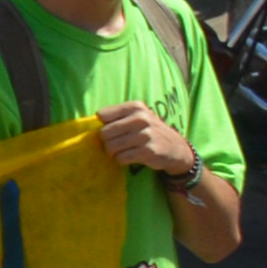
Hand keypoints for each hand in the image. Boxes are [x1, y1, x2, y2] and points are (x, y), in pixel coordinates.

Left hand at [92, 102, 206, 191]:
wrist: (176, 149)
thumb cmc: (149, 131)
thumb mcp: (138, 116)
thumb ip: (116, 116)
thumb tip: (90, 122)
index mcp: (135, 107)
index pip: (102, 115)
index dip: (105, 125)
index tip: (115, 130)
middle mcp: (141, 118)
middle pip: (104, 133)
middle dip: (108, 141)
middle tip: (119, 143)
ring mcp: (145, 135)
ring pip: (111, 147)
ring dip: (115, 152)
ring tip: (126, 150)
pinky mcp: (147, 152)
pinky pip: (121, 158)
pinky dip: (123, 160)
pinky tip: (132, 157)